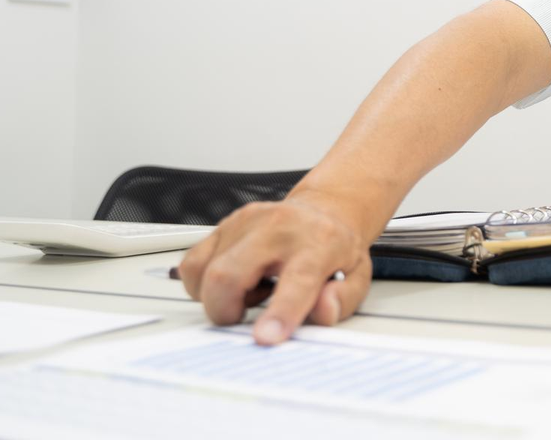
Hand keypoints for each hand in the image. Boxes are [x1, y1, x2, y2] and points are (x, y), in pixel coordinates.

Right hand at [177, 196, 373, 344]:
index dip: (280, 312)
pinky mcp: (223, 225)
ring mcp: (245, 222)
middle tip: (245, 317)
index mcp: (318, 242)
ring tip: (251, 291)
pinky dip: (204, 285)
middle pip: (227, 274)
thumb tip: (322, 311)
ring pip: (203, 272)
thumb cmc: (336, 249)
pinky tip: (236, 281)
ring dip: (219, 297)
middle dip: (225, 311)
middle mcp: (278, 226)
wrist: (322, 212)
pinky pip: (192, 265)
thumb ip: (342, 299)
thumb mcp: (357, 277)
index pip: (297, 280)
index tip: (265, 338)